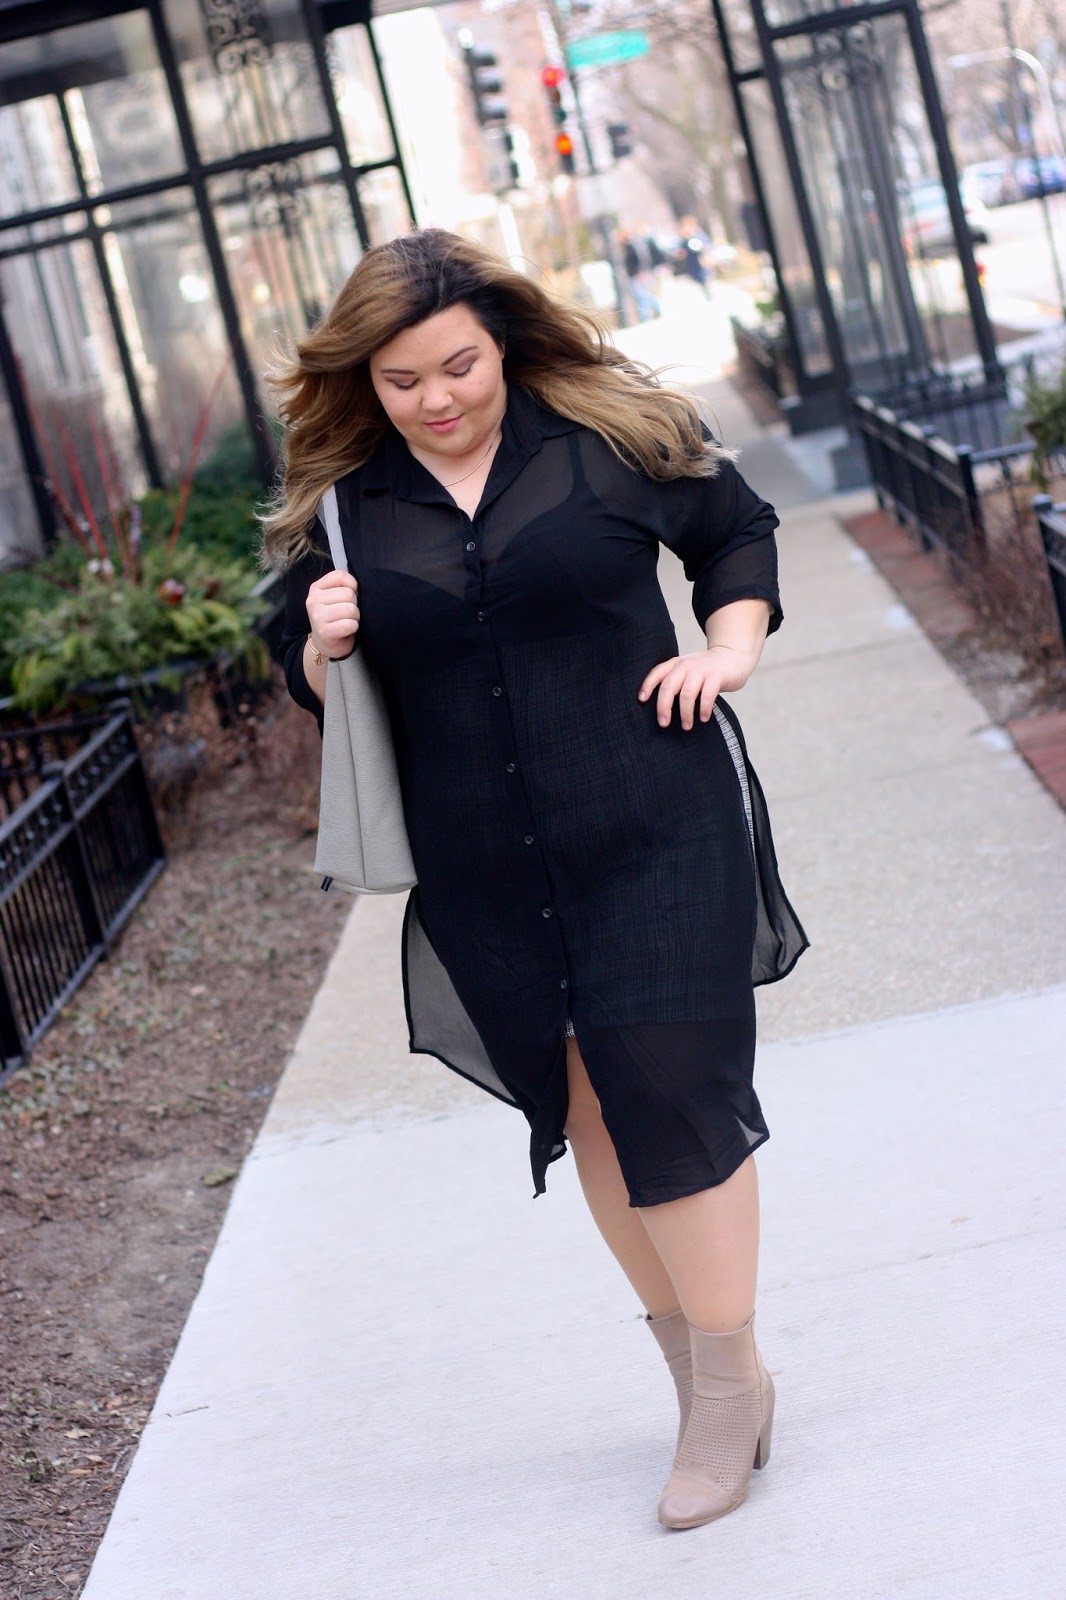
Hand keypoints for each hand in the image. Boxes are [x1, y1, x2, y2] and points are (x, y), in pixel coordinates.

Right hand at [306, 570, 359, 659]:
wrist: (325, 644)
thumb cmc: (335, 618)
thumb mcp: (334, 597)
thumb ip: (343, 586)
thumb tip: (358, 585)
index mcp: (316, 588)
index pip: (340, 576)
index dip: (352, 585)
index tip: (349, 596)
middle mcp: (313, 600)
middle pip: (348, 593)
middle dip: (354, 605)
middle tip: (347, 614)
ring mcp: (317, 616)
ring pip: (351, 609)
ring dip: (355, 617)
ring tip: (347, 621)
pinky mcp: (323, 631)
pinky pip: (349, 624)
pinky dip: (353, 627)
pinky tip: (346, 630)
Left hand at [638, 645, 756, 729]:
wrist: (733, 657)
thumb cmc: (706, 670)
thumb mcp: (687, 670)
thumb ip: (675, 682)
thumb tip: (661, 709)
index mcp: (676, 664)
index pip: (657, 673)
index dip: (647, 686)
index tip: (641, 700)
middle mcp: (686, 665)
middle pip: (669, 686)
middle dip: (663, 707)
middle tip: (663, 723)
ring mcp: (702, 669)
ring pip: (687, 693)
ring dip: (685, 713)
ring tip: (686, 726)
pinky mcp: (717, 675)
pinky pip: (707, 695)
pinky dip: (703, 708)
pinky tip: (703, 718)